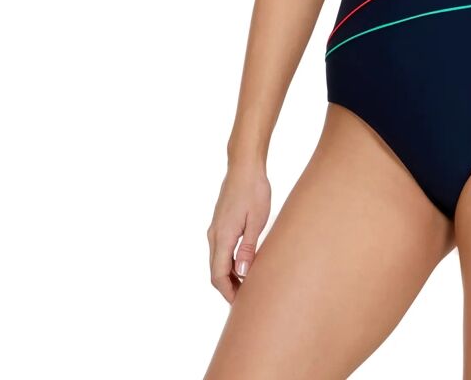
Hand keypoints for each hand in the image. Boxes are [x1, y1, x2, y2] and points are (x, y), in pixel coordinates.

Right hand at [206, 160, 271, 303]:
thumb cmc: (254, 190)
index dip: (228, 293)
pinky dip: (229, 263)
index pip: (218, 275)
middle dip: (229, 288)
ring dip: (229, 276)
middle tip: (247, 300)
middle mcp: (214, 235)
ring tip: (248, 285)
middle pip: (216, 271)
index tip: (240, 305)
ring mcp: (215, 229)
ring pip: (218, 261)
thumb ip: (248, 248)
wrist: (244, 166)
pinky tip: (244, 264)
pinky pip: (220, 250)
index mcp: (222, 237)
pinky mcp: (220, 223)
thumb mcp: (256, 220)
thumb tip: (241, 274)